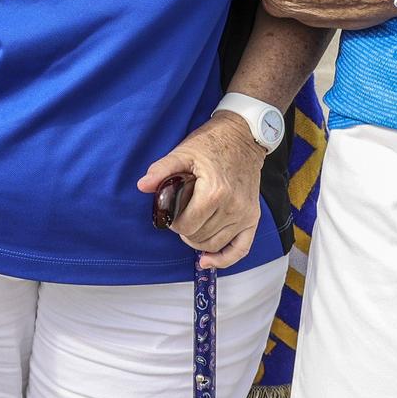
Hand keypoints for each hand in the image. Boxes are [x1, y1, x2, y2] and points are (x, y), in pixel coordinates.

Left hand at [137, 113, 264, 269]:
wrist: (242, 136)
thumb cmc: (211, 143)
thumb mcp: (183, 152)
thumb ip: (162, 170)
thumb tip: (143, 185)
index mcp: (214, 192)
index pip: (186, 226)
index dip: (173, 223)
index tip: (171, 213)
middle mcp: (232, 207)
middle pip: (200, 237)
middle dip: (185, 231)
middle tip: (181, 216)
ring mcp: (245, 214)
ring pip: (215, 245)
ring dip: (199, 242)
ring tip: (192, 228)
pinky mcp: (253, 217)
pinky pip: (241, 249)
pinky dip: (224, 259)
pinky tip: (208, 261)